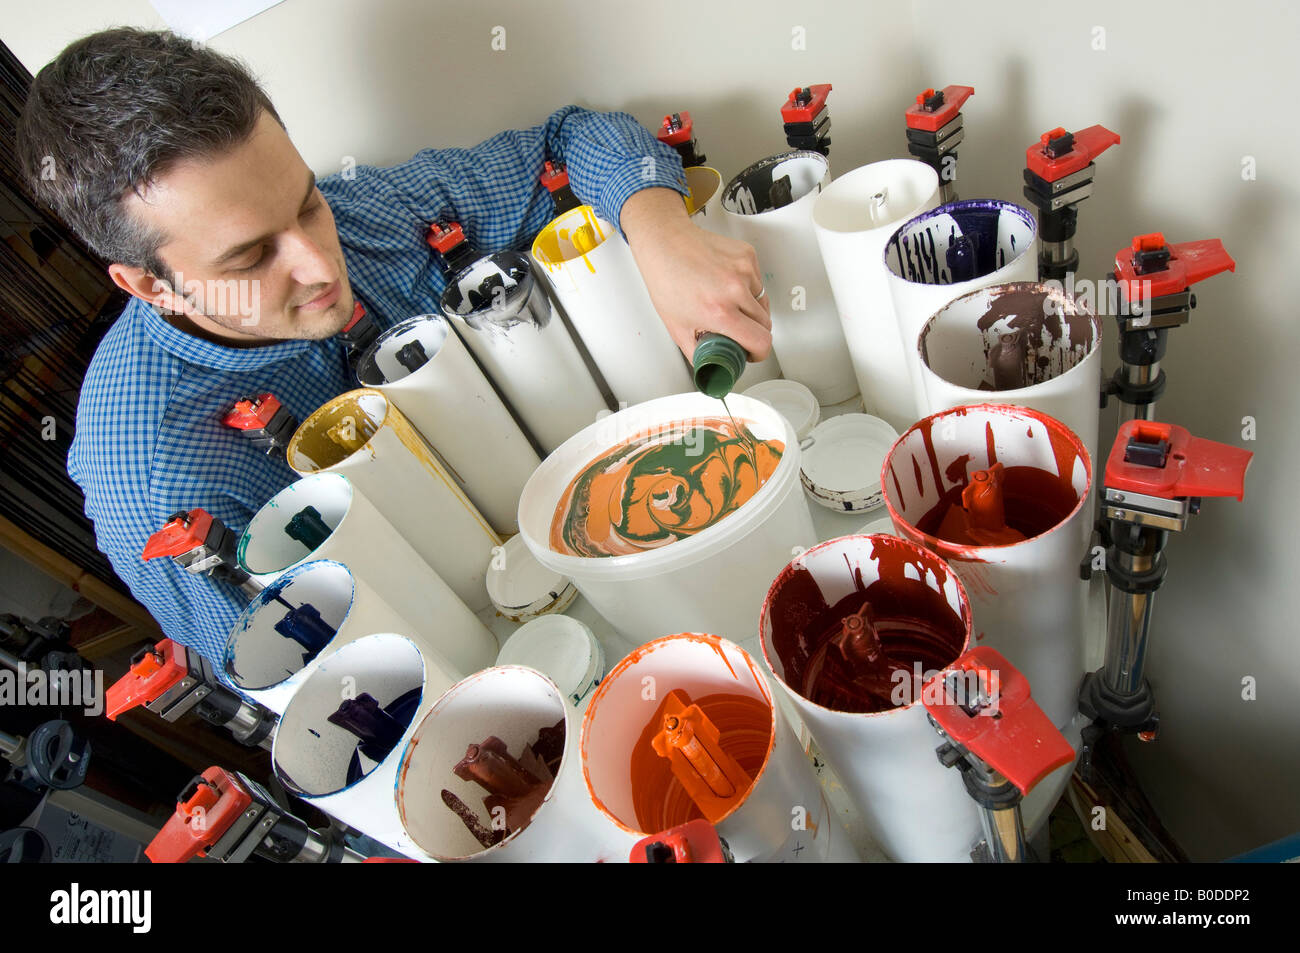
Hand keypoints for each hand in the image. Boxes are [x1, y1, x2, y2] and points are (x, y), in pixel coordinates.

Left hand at [621, 188, 772, 363]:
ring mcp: (744, 270)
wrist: (665, 242)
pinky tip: (727, 284)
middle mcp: (734, 289)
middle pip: (766, 324)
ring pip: (763, 303)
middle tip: (737, 331)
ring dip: (751, 310)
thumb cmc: (666, 280)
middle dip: (754, 333)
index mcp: (719, 311)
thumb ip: (698, 353)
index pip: (761, 342)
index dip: (759, 353)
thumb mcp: (677, 328)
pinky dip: (747, 288)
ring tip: (727, 304)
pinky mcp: (748, 255)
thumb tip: (712, 368)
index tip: (752, 353)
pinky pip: (758, 282)